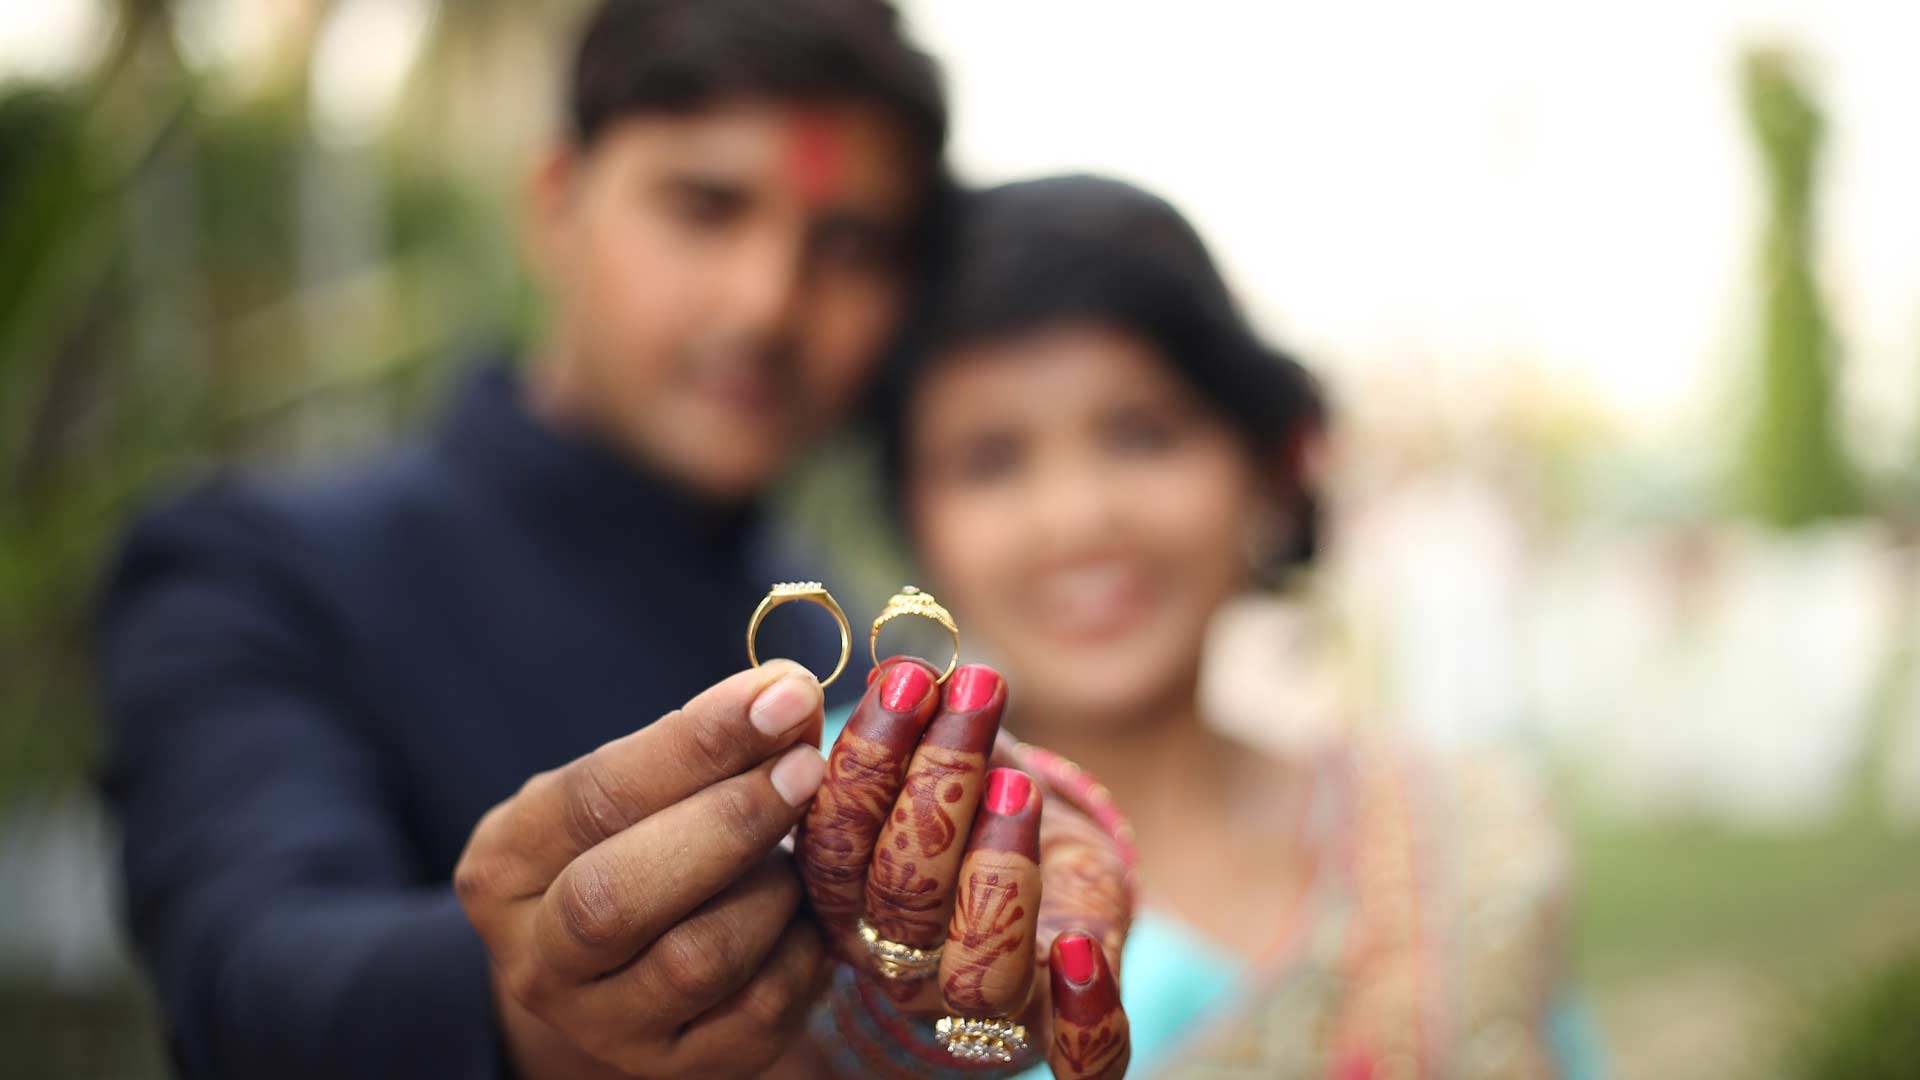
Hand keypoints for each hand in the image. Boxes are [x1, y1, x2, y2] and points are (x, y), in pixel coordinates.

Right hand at [454, 662, 832, 1079]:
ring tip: (802, 850)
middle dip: (729, 823)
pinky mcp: (680, 1067)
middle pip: (618, 897)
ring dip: (772, 890)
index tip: (782, 696)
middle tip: (806, 769)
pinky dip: (802, 949)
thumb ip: (704, 742)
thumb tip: (790, 694)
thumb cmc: (636, 842)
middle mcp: (536, 957)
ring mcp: (603, 1026)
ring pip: (696, 961)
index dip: (697, 745)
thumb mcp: (639, 786)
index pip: (593, 798)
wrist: (624, 966)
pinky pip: (758, 1011)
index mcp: (505, 864)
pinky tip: (809, 911)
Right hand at [798, 656, 1130, 1079]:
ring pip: (977, 972)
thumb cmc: (975, 817)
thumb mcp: (942, 764)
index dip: (866, 761)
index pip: (835, 844)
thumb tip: (905, 666)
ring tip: (1019, 783)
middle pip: (899, 898)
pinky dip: (1085, 1019)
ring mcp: (981, 1007)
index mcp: (849, 902)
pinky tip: (1082, 954)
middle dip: (935, 785)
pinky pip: (1079, 1060)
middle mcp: (901, 964)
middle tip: (973, 695)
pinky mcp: (1060, 1028)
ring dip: (996, 874)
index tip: (908, 679)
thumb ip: (918, 727)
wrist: (1044, 890)